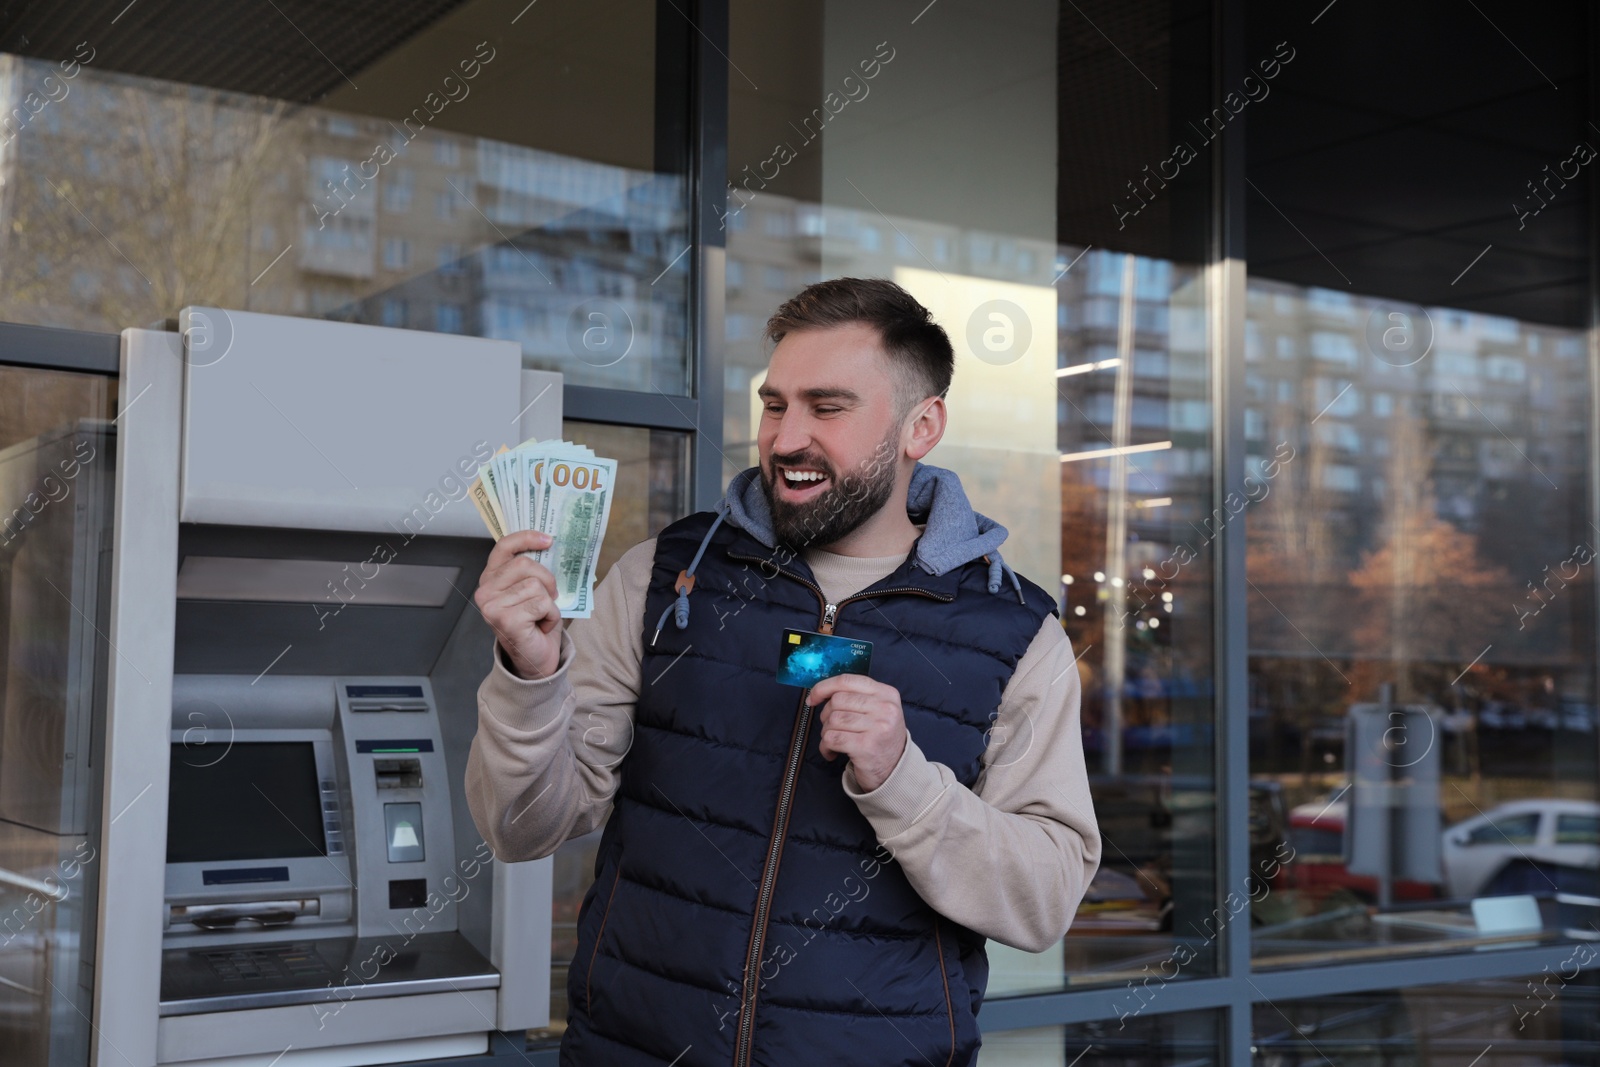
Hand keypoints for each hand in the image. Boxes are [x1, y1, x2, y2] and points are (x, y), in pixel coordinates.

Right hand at [474, 530, 561, 678]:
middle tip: (547, 599)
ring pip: (537, 585)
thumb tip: (548, 544)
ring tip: (540, 616)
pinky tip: (540, 626)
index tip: (548, 540)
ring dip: (549, 603)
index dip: (526, 538)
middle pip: (526, 564)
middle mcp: (485, 591)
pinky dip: (551, 616)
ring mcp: (491, 606)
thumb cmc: (535, 623)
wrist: (536, 659)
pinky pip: (542, 604)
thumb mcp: (532, 590)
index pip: (504, 547)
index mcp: (490, 578)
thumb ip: (531, 570)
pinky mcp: (505, 620)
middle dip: (547, 580)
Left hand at [809, 674, 906, 792]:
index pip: (847, 681)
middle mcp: (885, 708)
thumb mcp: (878, 710)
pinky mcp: (866, 746)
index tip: (812, 698)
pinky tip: (832, 752)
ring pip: (833, 720)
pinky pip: (832, 739)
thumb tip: (819, 692)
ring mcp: (877, 727)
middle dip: (826, 715)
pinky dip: (825, 747)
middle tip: (831, 728)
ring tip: (834, 741)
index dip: (824, 687)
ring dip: (826, 732)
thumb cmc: (880, 737)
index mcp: (886, 693)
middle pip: (837, 700)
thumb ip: (855, 696)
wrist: (895, 769)